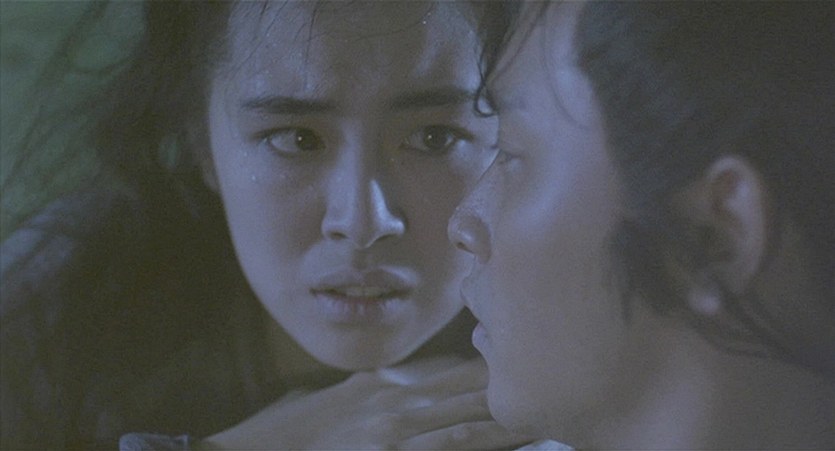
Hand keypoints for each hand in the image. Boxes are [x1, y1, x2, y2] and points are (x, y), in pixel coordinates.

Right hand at [200, 357, 531, 449]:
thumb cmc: (287, 433)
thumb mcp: (334, 398)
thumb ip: (368, 387)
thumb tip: (392, 380)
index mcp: (384, 385)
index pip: (452, 372)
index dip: (491, 367)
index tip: (528, 354)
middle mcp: (396, 403)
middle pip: (469, 392)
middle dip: (512, 386)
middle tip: (560, 374)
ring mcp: (396, 434)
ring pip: (470, 422)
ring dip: (511, 418)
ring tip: (551, 409)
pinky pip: (450, 449)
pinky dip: (480, 442)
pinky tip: (510, 442)